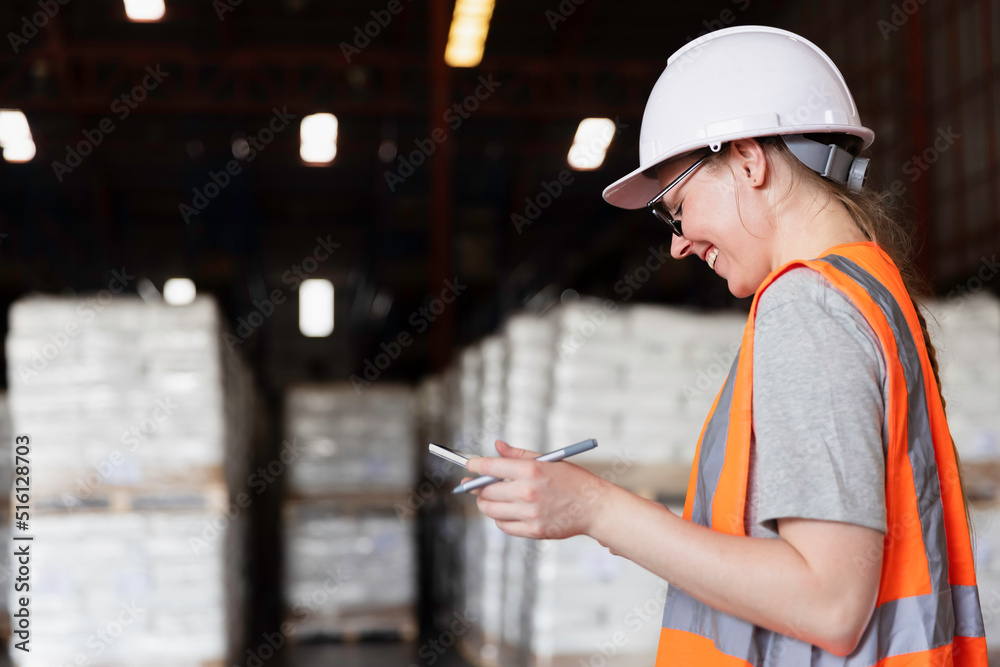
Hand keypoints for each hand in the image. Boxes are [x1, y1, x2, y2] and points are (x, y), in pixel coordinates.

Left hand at [460, 439, 610, 540]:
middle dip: (477, 486)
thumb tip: (497, 446)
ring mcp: (530, 514)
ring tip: (491, 497)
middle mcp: (527, 492)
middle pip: (486, 491)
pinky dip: (499, 518)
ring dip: (486, 503)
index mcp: (531, 470)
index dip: (474, 465)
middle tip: (476, 483)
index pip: (490, 467)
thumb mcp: (548, 460)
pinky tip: (505, 510)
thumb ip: (518, 455)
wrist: (595, 507)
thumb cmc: (573, 481)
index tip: (469, 465)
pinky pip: (503, 526)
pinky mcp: (533, 531)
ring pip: (491, 510)